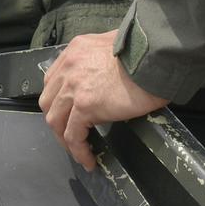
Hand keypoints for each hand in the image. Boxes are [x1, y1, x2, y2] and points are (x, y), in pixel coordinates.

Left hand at [38, 31, 169, 169]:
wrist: (155, 57)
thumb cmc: (145, 52)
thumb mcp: (114, 45)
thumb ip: (101, 58)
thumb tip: (106, 75)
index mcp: (75, 50)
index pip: (54, 80)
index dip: (58, 101)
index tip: (68, 114)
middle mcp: (68, 66)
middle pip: (49, 101)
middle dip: (57, 122)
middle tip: (70, 136)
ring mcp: (73, 86)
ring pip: (56, 120)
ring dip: (65, 140)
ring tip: (79, 153)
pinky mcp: (85, 105)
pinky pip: (73, 135)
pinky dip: (79, 151)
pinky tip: (89, 160)